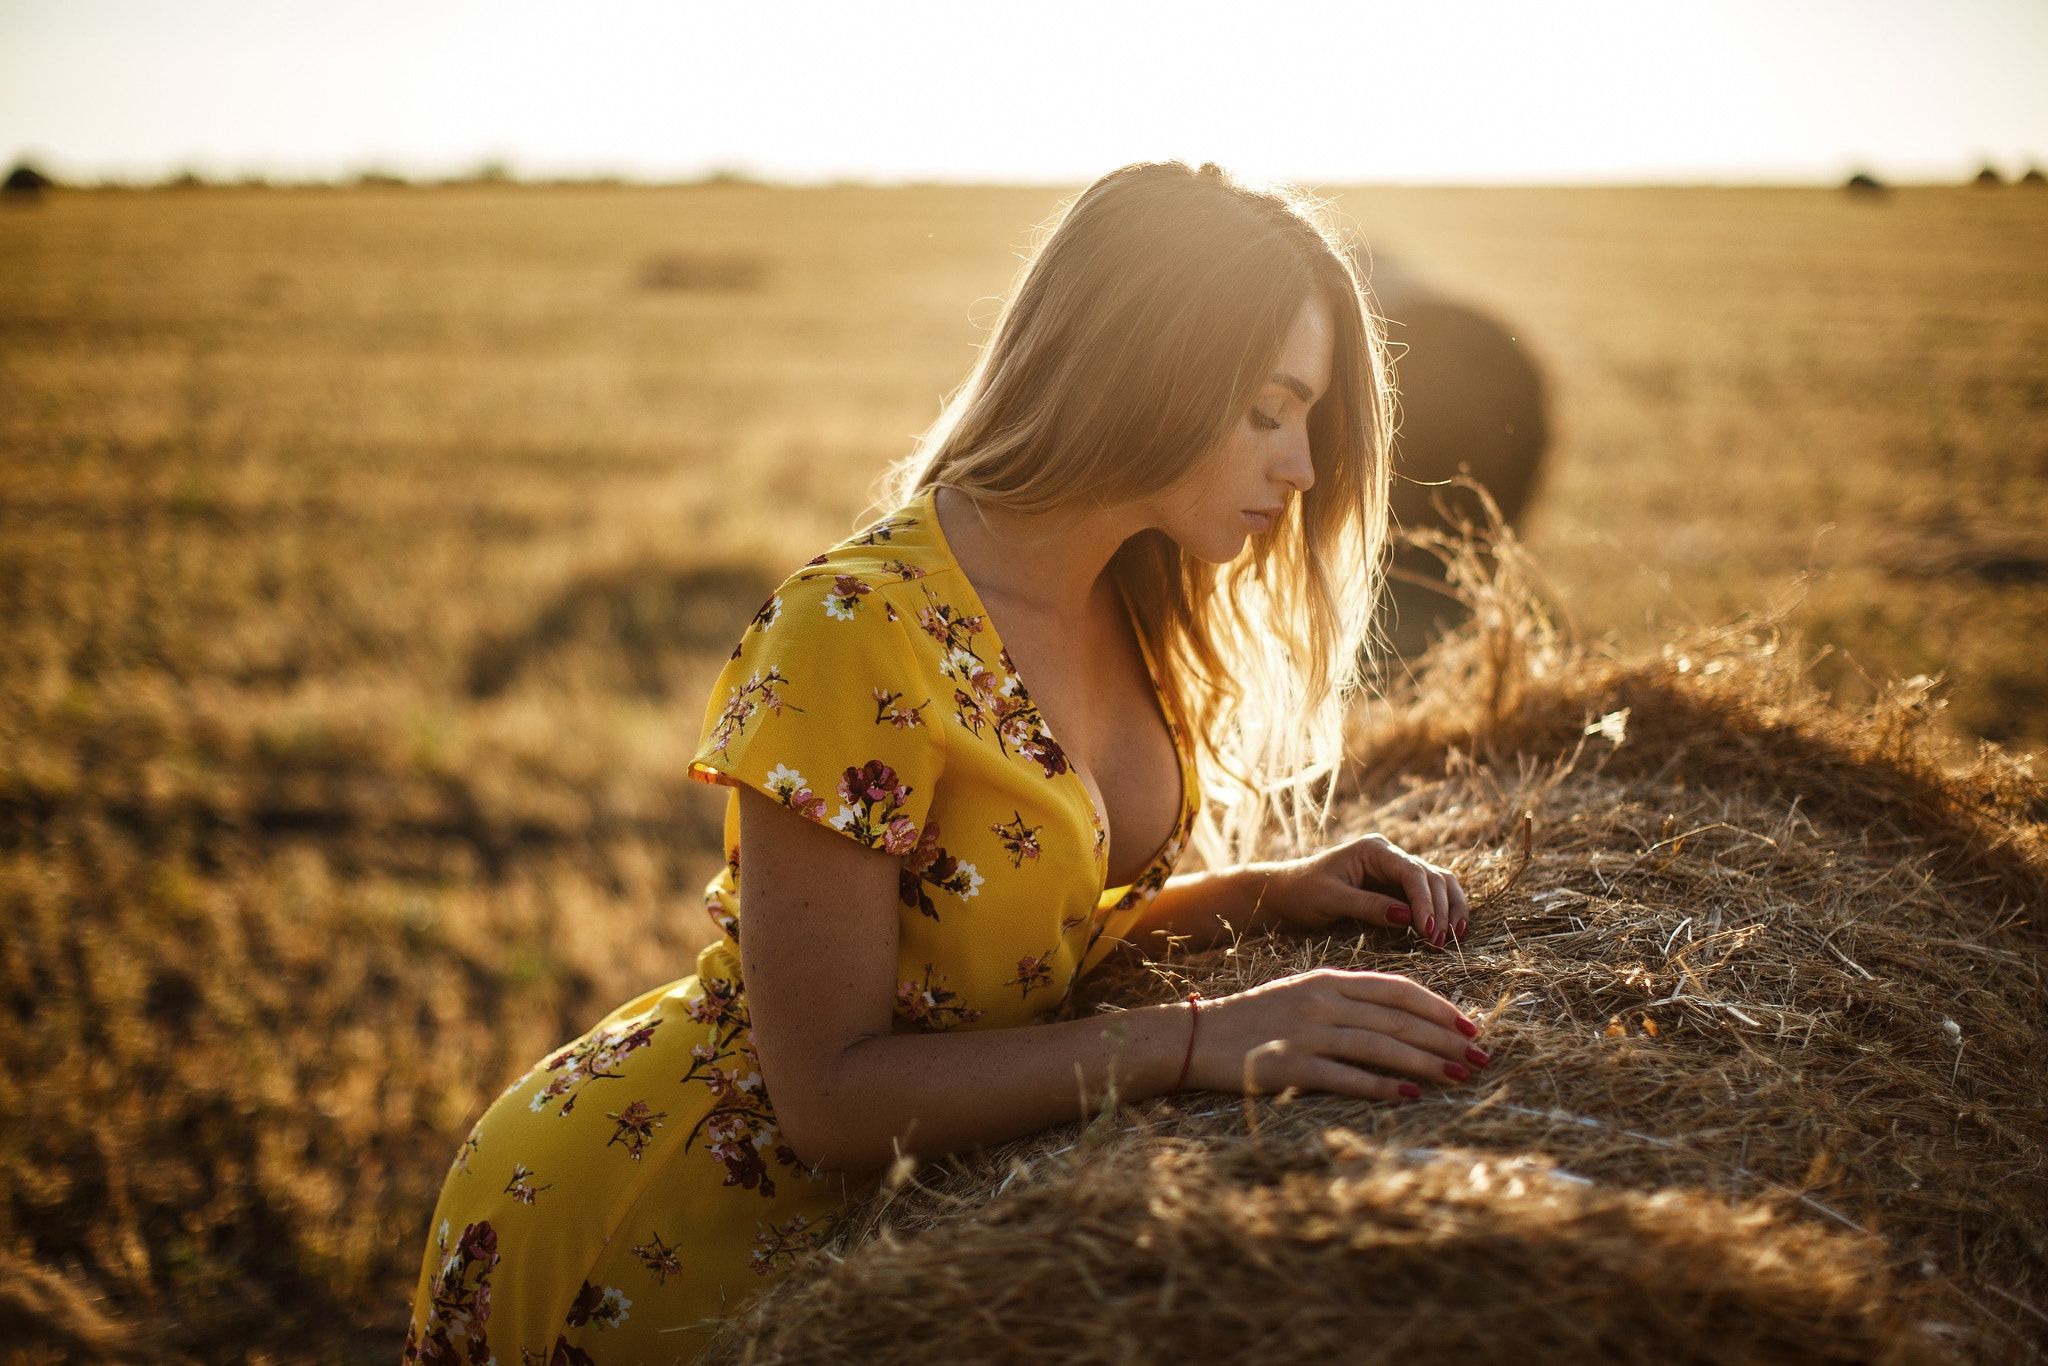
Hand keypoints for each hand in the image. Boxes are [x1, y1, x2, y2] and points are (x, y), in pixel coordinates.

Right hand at [1182, 967, 1489, 1099]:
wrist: (1197, 1036)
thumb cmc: (1256, 1018)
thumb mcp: (1303, 993)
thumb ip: (1348, 999)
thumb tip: (1402, 1020)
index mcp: (1328, 979)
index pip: (1398, 989)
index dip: (1439, 1007)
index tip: (1471, 1025)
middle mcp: (1322, 1002)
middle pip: (1398, 1019)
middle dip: (1446, 1039)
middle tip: (1481, 1057)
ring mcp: (1307, 1034)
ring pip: (1382, 1046)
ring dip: (1427, 1062)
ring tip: (1460, 1076)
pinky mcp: (1292, 1067)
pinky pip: (1348, 1077)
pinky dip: (1383, 1085)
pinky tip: (1411, 1093)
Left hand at [1259, 834, 1471, 949]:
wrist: (1285, 894)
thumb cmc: (1302, 892)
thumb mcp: (1332, 900)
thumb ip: (1369, 906)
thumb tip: (1408, 919)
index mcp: (1373, 850)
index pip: (1412, 872)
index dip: (1426, 901)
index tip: (1428, 930)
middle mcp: (1389, 856)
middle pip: (1432, 876)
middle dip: (1441, 908)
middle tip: (1440, 942)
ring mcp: (1395, 871)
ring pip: (1438, 884)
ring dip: (1450, 909)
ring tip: (1455, 937)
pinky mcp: (1397, 888)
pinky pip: (1429, 896)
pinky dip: (1443, 911)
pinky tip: (1451, 931)